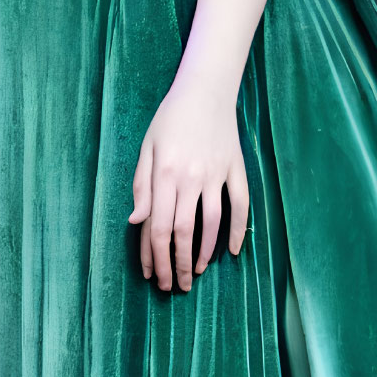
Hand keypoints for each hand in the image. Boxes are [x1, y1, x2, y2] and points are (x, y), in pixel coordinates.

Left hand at [128, 76, 249, 290]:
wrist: (205, 90)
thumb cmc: (170, 119)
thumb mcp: (147, 148)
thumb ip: (141, 185)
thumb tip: (136, 222)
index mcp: (165, 174)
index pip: (158, 227)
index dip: (155, 257)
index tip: (153, 276)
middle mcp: (191, 178)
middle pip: (183, 232)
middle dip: (176, 265)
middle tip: (175, 286)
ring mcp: (217, 174)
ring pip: (211, 224)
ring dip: (203, 253)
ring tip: (195, 273)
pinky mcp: (236, 169)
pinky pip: (240, 205)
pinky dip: (237, 231)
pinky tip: (231, 252)